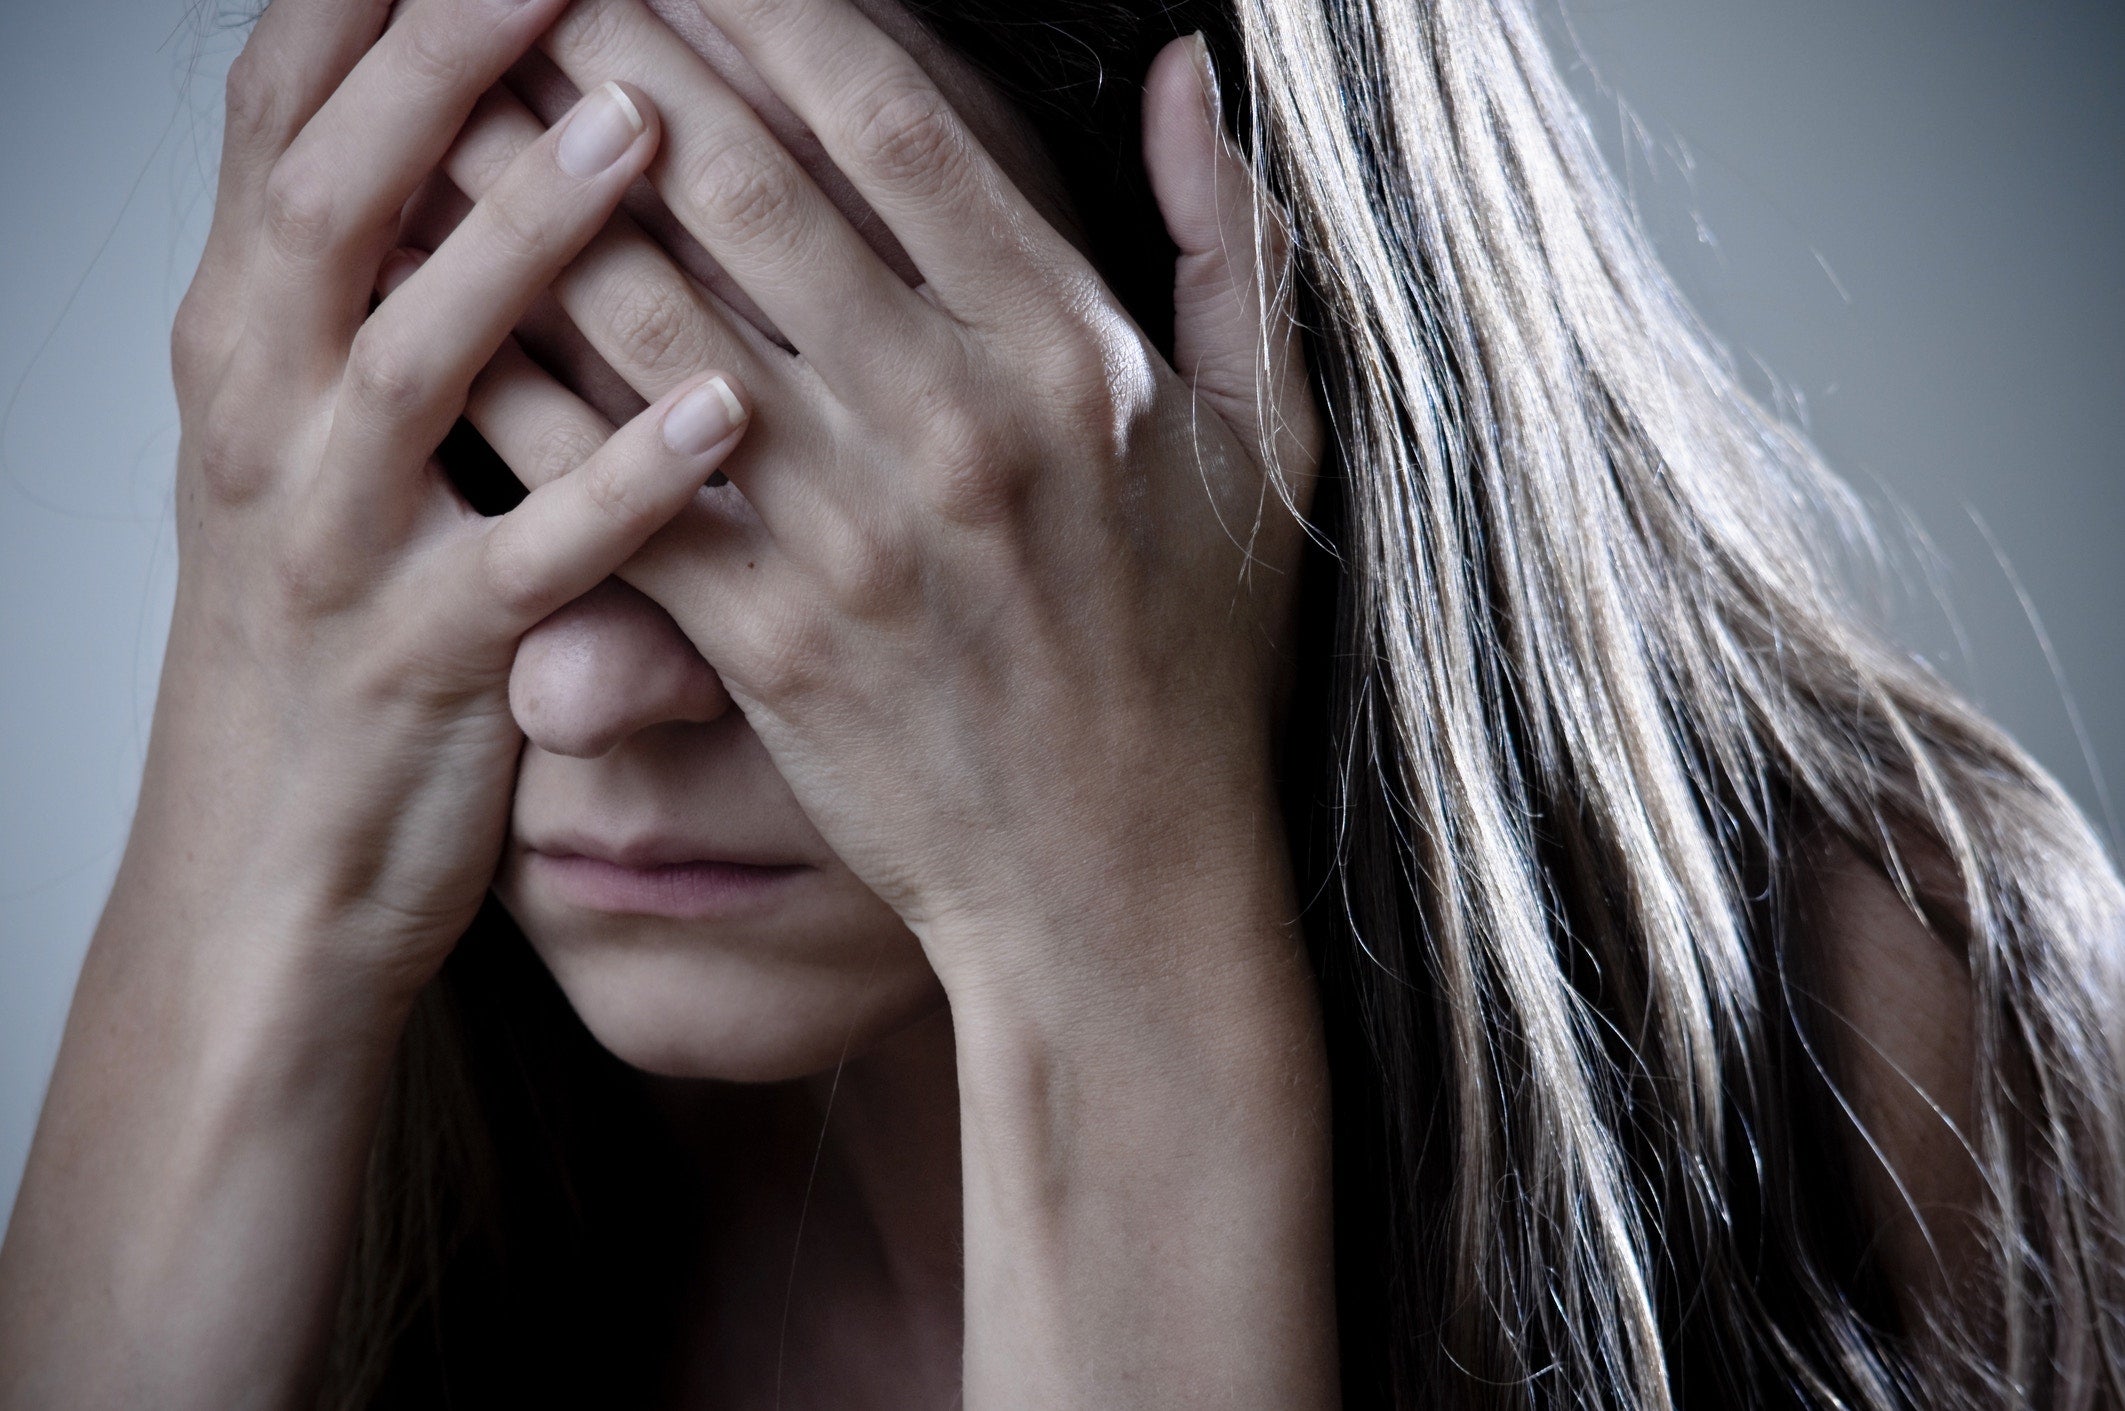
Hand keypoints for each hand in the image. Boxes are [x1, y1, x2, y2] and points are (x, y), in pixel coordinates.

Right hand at [145, 0, 750, 999]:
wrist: (268, 867)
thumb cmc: (335, 627)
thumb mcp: (326, 440)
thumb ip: (394, 288)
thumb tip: (493, 120)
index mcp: (251, 336)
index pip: (287, 114)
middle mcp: (264, 413)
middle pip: (334, 193)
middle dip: (444, 57)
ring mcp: (330, 540)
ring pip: (415, 356)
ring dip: (524, 232)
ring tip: (642, 124)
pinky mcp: (418, 664)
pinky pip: (525, 563)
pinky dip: (618, 487)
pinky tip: (721, 414)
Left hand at [446, 0, 1319, 1004]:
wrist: (1118, 879)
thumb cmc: (1196, 659)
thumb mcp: (1270, 441)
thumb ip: (1234, 245)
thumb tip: (1185, 72)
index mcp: (1070, 354)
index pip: (892, 121)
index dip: (770, 6)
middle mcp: (951, 424)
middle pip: (738, 185)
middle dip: (614, 52)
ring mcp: (847, 534)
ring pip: (644, 315)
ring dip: (530, 194)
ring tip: (450, 103)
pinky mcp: (764, 638)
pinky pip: (613, 483)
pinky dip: (523, 386)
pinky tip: (450, 309)